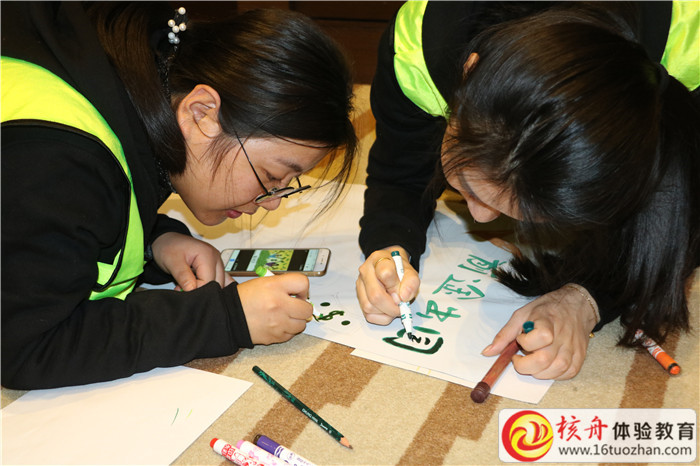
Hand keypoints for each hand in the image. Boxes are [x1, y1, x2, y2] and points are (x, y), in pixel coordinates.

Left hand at [151, 232, 232, 290]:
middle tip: (184, 287)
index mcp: (207, 254)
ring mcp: (217, 262)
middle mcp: (216, 258)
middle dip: (200, 290)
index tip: (181, 289)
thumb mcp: (172, 262)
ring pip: (220, 284)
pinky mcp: (215, 267)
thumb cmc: (169, 248)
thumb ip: (183, 276)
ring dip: (205, 288)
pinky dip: (212, 286)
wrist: (167, 242)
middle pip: (217, 284)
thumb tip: (192, 290)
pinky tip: (200, 285)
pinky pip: (221, 279)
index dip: (195, 289)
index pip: (208, 281)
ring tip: (190, 284)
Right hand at [237, 273, 312, 344]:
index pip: (303, 283)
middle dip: (303, 307)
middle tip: (294, 306)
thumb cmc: (246, 298)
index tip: (298, 292)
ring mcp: (278, 322)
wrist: (229, 317)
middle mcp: (278, 304)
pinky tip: (277, 324)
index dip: (303, 288)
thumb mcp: (263, 282)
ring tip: (284, 316)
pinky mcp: (276, 336)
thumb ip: (284, 284)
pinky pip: (291, 334)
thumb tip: (301, 293)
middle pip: (307, 309)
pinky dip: (287, 330)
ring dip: (296, 320)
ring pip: (302, 324)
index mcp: (275, 286)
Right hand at [356, 246, 419, 324]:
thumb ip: (411, 283)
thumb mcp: (410, 272)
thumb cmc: (400, 270)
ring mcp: (359, 285)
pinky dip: (382, 317)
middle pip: (375, 295)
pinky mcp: (358, 298)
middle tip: (401, 306)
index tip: (403, 294)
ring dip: (386, 312)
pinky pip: (368, 315)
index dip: (396, 288)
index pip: (385, 273)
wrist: (391, 268)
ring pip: (369, 307)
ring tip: (394, 305)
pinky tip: (387, 310)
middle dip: (392, 307)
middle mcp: (365, 271)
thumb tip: (403, 298)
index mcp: (378, 259)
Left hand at [482, 285, 598, 379]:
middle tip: (521, 358)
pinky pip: (567, 373)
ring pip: (555, 371)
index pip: (541, 337)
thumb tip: (488, 352)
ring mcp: (573, 348)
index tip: (520, 339)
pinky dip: (553, 375)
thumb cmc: (547, 309)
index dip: (526, 342)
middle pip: (544, 360)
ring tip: (533, 361)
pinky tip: (546, 366)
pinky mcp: (580, 357)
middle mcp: (563, 336)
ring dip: (538, 372)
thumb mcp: (522, 314)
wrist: (576, 306)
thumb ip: (504, 335)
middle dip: (525, 365)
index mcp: (548, 321)